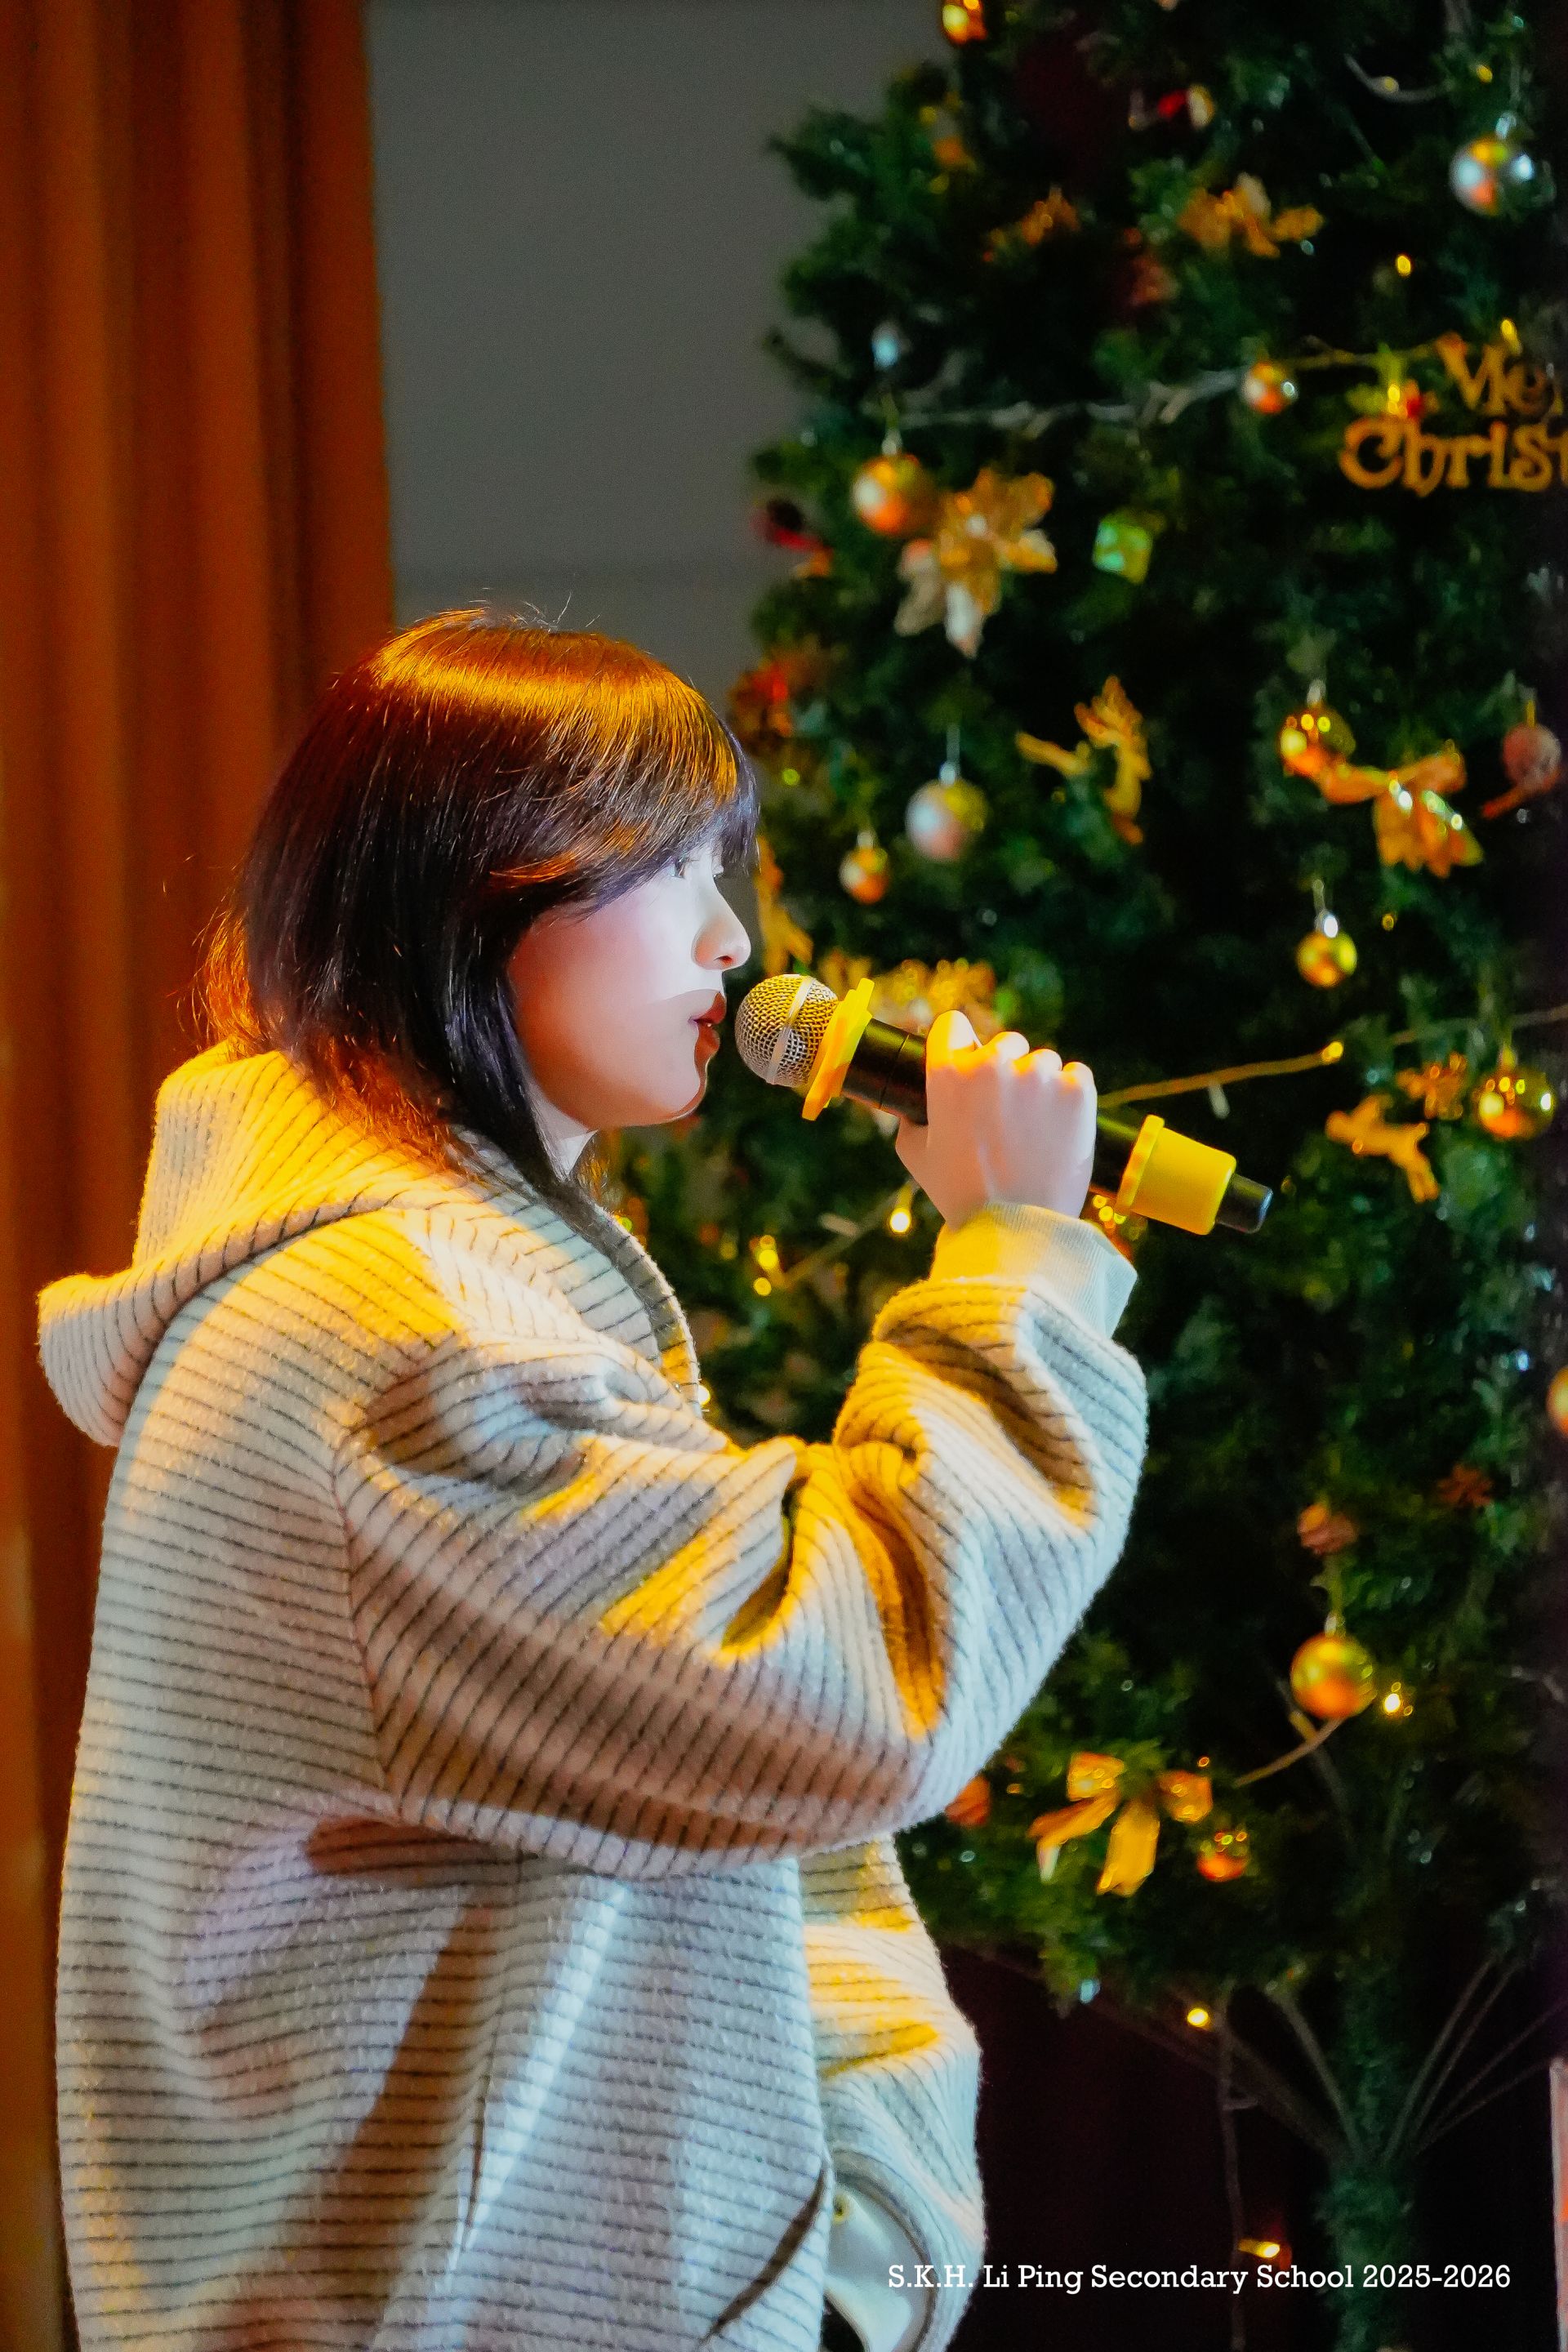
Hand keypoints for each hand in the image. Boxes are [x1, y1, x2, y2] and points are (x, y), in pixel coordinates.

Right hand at [894, 1008, 1096, 1229]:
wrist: (1016, 1228)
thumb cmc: (961, 1194)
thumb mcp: (915, 1155)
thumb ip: (910, 1118)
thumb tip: (914, 1104)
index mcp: (948, 1073)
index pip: (953, 1025)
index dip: (960, 1043)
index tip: (968, 1060)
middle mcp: (992, 1064)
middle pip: (1005, 1043)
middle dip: (1006, 1071)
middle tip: (1007, 1114)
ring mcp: (1038, 1074)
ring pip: (1043, 1061)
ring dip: (1041, 1086)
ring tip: (1035, 1131)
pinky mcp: (1077, 1089)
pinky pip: (1077, 1075)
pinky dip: (1071, 1097)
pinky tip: (1059, 1128)